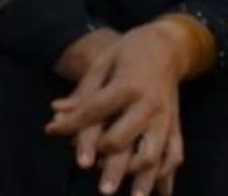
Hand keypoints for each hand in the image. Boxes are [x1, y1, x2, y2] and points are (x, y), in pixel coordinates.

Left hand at [45, 22, 191, 194]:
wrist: (169, 46)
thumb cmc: (130, 52)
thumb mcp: (105, 62)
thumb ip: (84, 92)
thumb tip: (55, 112)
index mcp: (129, 85)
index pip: (95, 110)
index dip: (72, 124)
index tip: (51, 131)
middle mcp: (149, 105)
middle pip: (124, 140)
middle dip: (110, 164)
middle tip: (97, 183)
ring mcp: (165, 118)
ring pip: (154, 155)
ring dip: (141, 179)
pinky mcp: (176, 126)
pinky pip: (174, 154)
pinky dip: (166, 175)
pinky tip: (157, 192)